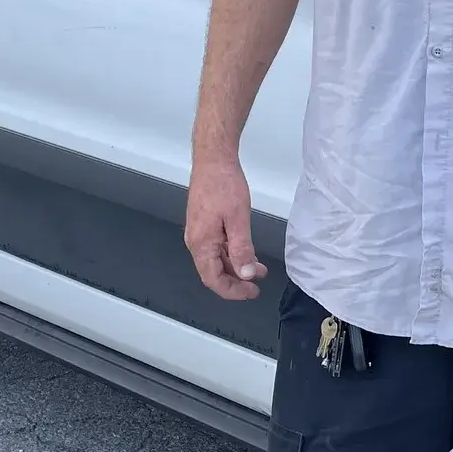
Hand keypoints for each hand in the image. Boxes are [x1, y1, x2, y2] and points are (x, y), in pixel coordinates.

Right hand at [185, 155, 267, 300]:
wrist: (213, 159)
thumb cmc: (224, 185)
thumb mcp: (238, 219)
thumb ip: (241, 249)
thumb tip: (245, 275)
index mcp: (201, 243)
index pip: (213, 279)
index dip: (232, 291)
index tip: (251, 292)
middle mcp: (195, 241)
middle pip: (213, 272)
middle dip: (236, 281)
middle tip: (257, 284)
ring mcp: (198, 232)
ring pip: (215, 260)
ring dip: (235, 267)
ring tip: (257, 268)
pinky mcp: (203, 223)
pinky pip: (215, 247)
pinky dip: (231, 254)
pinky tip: (245, 251)